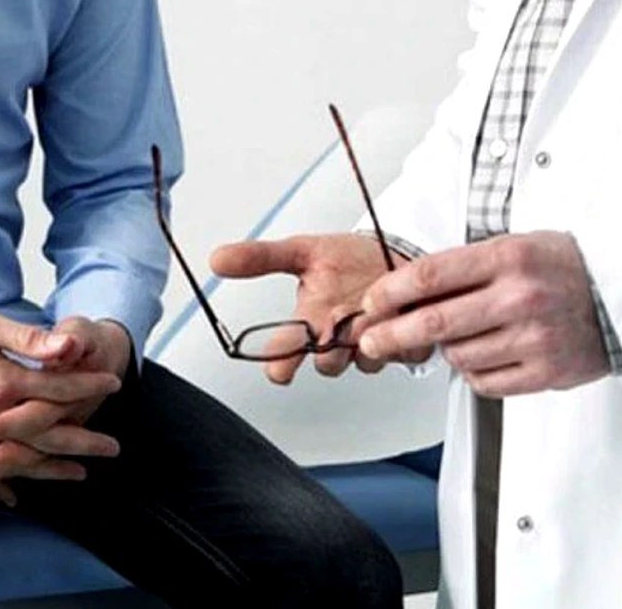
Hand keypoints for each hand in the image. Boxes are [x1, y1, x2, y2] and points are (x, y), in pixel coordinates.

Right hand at [0, 318, 131, 501]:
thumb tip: (67, 346)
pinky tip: (14, 497)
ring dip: (51, 468)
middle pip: (47, 435)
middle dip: (82, 440)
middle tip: (113, 448)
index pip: (57, 390)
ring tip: (79, 474)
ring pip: (19, 459)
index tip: (112, 384)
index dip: (87, 385)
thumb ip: (25, 339)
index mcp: (1, 382)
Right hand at [210, 234, 407, 382]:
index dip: (279, 364)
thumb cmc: (350, 260)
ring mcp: (370, 345)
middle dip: (331, 346)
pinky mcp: (404, 346)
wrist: (397, 255)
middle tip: (337, 320)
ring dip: (368, 338)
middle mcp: (336, 339)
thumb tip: (217, 259)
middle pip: (326, 364)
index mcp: (309, 320)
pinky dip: (403, 334)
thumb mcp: (303, 250)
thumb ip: (261, 257)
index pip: (283, 352)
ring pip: (363, 362)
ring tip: (373, 309)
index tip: (279, 370)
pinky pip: (402, 354)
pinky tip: (402, 313)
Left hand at [357, 231, 610, 396]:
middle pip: (432, 323)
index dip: (389, 292)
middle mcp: (519, 297)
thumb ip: (460, 269)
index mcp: (507, 257)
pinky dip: (473, 372)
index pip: (429, 275)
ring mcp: (534, 337)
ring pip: (456, 356)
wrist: (619, 295)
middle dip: (389, 336)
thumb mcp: (511, 247)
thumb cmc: (559, 269)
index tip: (371, 304)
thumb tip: (399, 293)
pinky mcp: (545, 371)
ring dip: (444, 352)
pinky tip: (484, 355)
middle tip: (371, 342)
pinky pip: (483, 382)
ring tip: (458, 338)